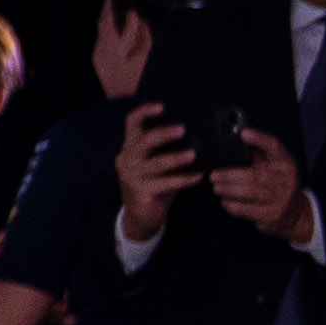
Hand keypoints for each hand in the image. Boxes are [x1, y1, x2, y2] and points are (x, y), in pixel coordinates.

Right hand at [115, 107, 203, 225]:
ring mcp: (132, 176)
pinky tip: (199, 177)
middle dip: (164, 133)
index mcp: (130, 147)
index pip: (132, 122)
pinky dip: (184, 180)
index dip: (145, 111)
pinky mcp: (142, 192)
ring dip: (177, 158)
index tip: (162, 106)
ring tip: (194, 155)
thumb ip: (165, 149)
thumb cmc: (154, 186)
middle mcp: (127, 159)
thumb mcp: (155, 164)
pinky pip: (167, 183)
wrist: (140, 218)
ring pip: (157, 163)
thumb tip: (194, 133)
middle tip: (183, 130)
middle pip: (145, 140)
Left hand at [205, 134, 309, 243]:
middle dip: (230, 174)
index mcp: (285, 163)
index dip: (259, 139)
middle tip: (214, 175)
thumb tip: (233, 142)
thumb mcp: (275, 168)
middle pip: (255, 173)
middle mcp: (286, 180)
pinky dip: (233, 205)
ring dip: (229, 189)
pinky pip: (248, 209)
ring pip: (250, 191)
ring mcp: (281, 198)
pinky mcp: (273, 215)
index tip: (243, 133)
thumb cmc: (278, 185)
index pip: (274, 147)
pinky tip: (224, 201)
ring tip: (216, 187)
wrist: (296, 213)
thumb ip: (258, 156)